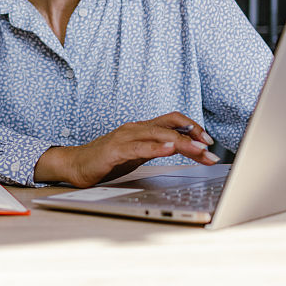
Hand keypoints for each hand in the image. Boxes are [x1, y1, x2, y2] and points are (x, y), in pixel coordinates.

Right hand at [34, 113, 219, 187]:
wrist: (75, 165)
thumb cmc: (106, 160)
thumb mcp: (137, 153)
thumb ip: (156, 148)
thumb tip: (183, 149)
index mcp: (142, 129)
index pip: (174, 121)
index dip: (193, 127)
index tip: (209, 142)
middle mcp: (135, 129)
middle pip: (171, 126)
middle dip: (194, 136)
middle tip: (210, 150)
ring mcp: (124, 137)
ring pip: (159, 135)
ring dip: (182, 142)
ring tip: (199, 150)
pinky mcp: (114, 150)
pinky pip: (139, 147)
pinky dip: (156, 148)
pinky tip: (168, 150)